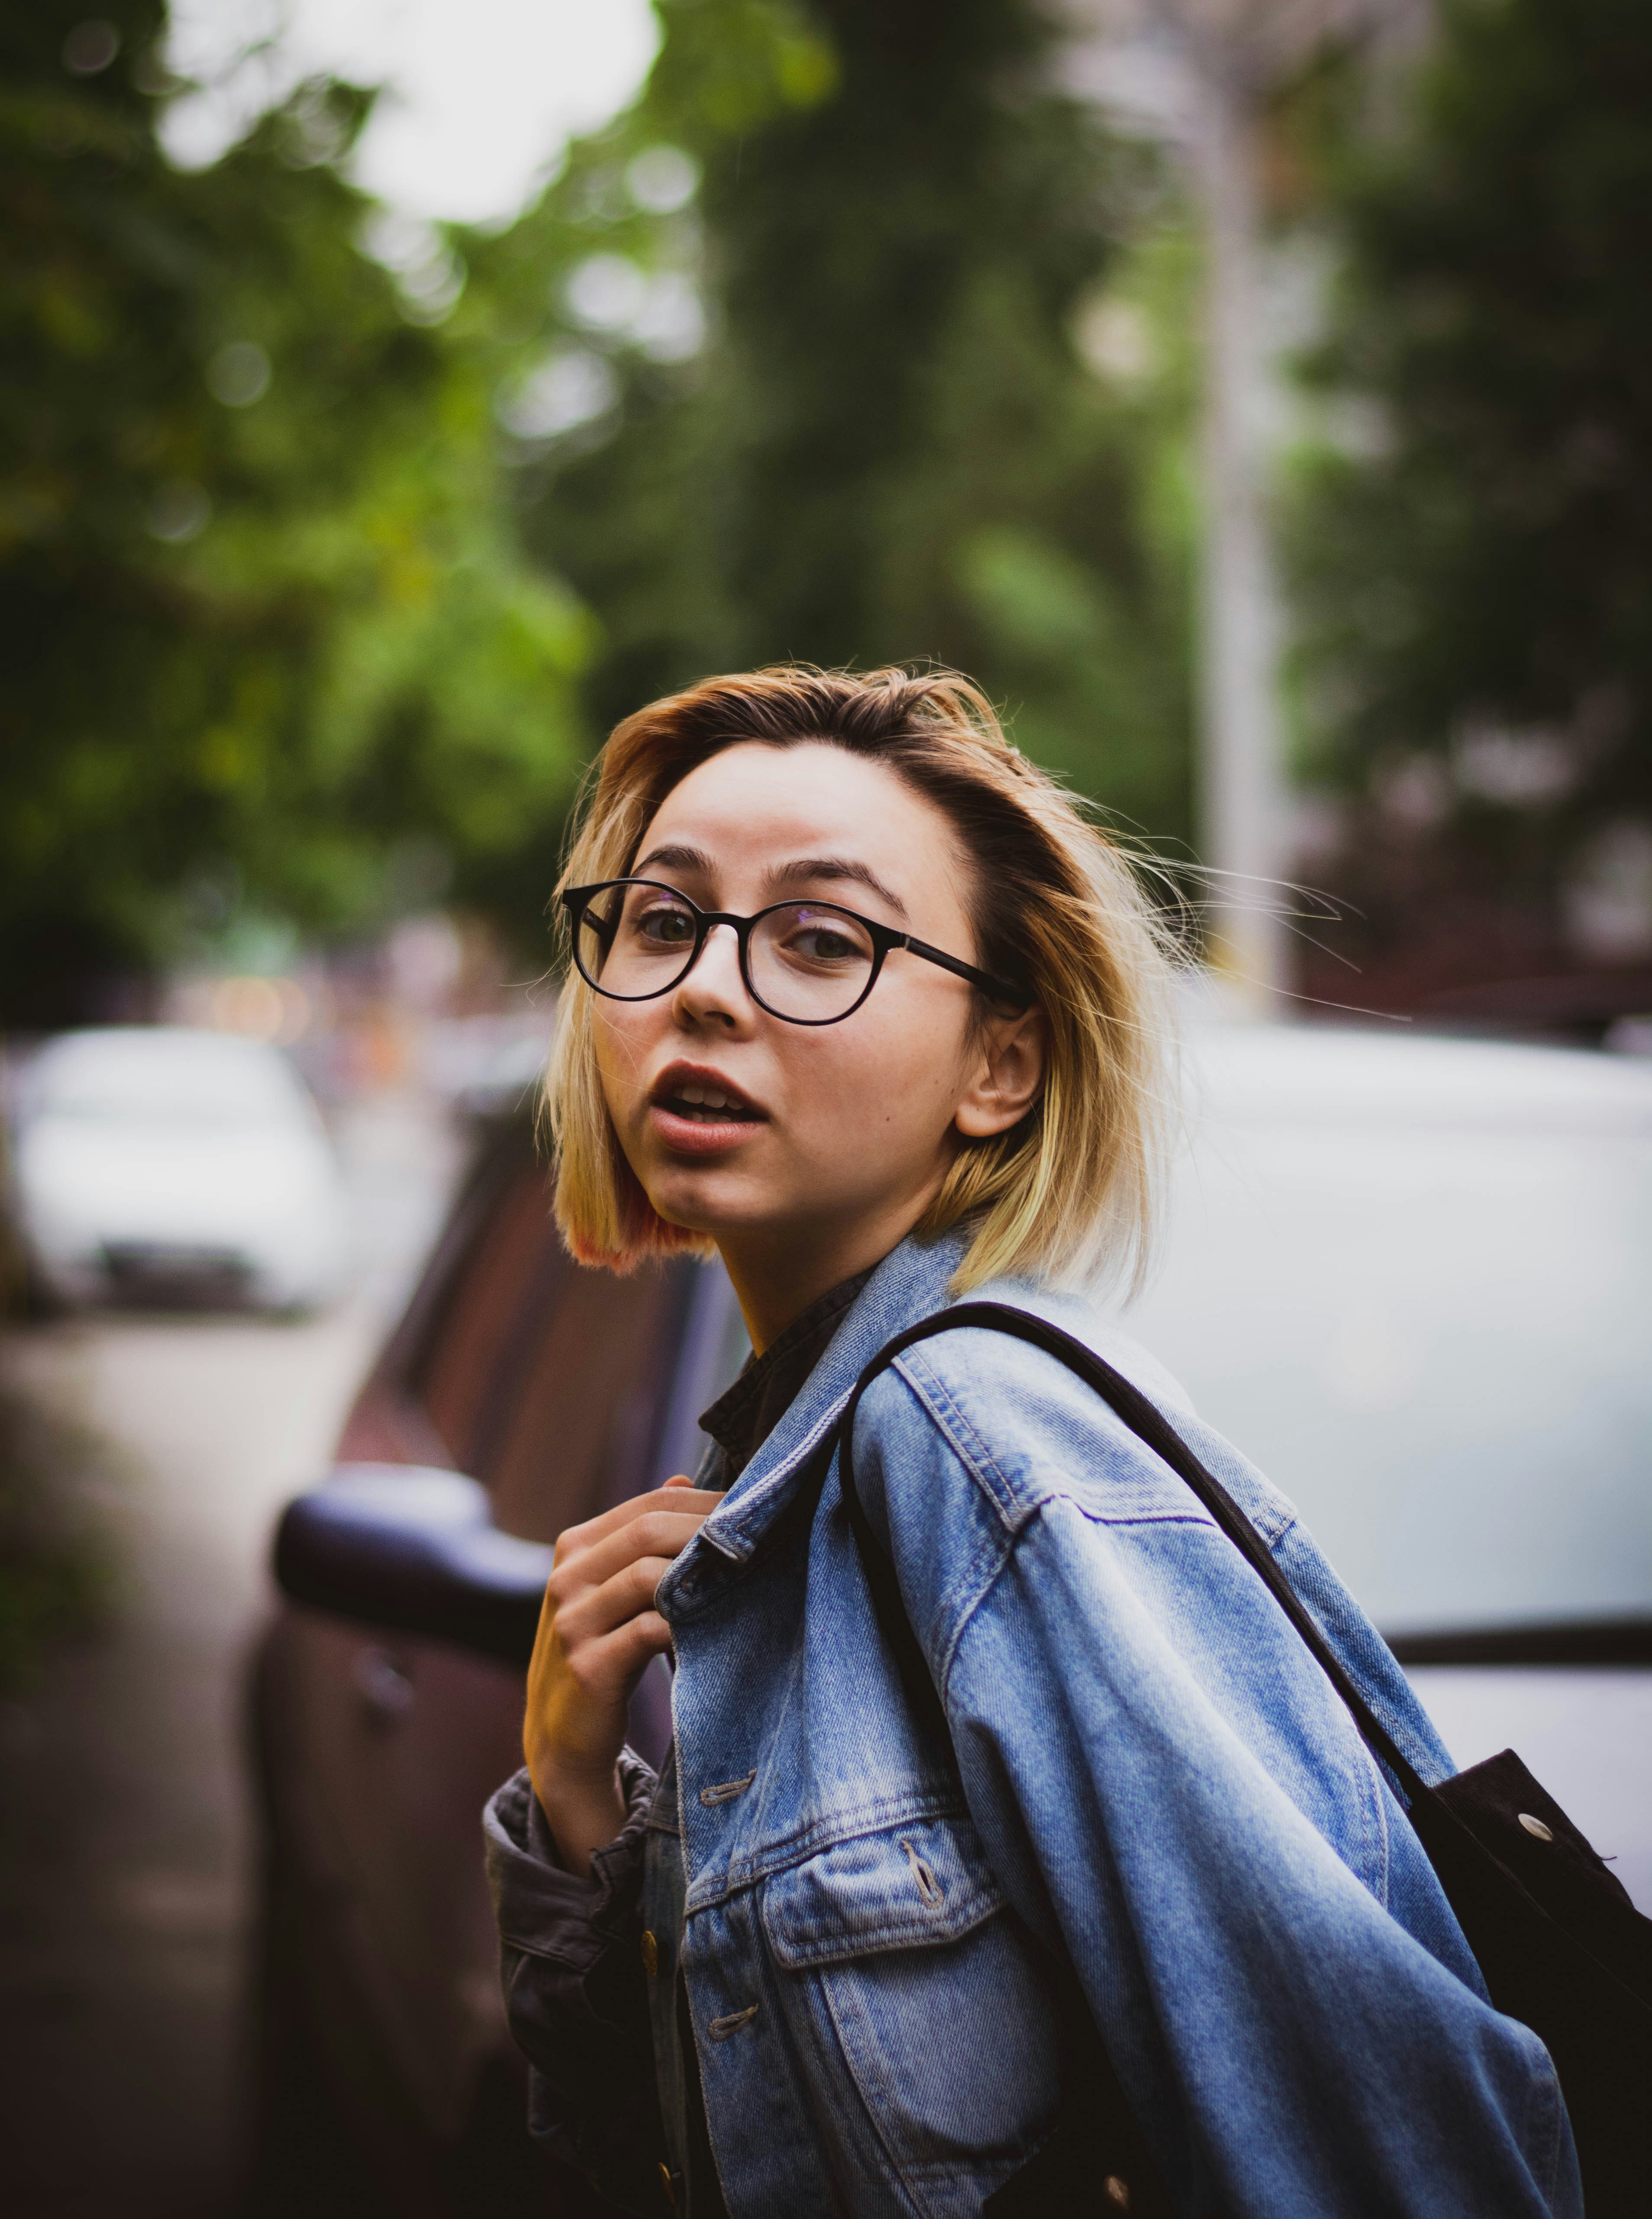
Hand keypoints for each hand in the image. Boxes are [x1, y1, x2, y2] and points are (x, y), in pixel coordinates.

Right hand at [524, 1475, 721, 1874]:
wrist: (563, 1734)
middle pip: (649, 1531)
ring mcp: (572, 1623)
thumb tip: (684, 1476)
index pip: (650, 1503)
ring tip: (747, 1577)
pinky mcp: (588, 1667)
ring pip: (648, 1576)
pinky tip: (719, 1624)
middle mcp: (566, 1578)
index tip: (755, 1509)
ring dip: (703, 1574)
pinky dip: (688, 1623)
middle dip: (710, 1531)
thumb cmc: (603, 1649)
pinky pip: (648, 1631)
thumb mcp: (612, 1587)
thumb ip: (642, 1536)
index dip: (707, 1502)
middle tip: (763, 1538)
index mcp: (575, 1547)